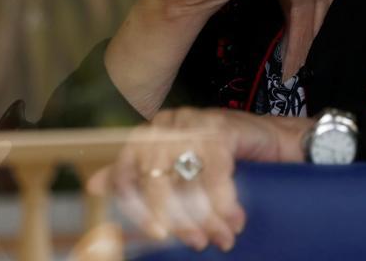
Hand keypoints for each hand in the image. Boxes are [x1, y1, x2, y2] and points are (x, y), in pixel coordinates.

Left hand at [87, 108, 310, 252]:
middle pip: (159, 182)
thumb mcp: (179, 168)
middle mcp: (165, 124)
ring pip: (188, 180)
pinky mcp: (219, 126)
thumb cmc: (224, 156)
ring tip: (223, 236)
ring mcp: (193, 122)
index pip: (129, 177)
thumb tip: (92, 187)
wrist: (274, 139)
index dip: (142, 210)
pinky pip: (215, 172)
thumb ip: (138, 175)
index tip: (159, 235)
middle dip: (181, 219)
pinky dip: (225, 200)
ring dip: (208, 215)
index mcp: (148, 134)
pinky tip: (234, 218)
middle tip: (198, 243)